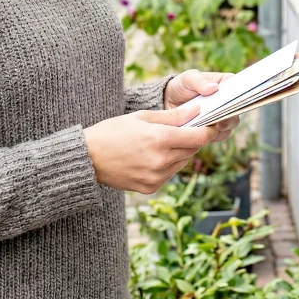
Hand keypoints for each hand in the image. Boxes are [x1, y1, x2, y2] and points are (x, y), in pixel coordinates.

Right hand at [84, 103, 219, 193]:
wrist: (86, 159)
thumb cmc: (113, 132)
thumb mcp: (143, 116)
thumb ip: (173, 116)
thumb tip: (197, 111)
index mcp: (160, 139)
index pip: (199, 137)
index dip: (209, 130)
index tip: (212, 124)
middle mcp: (161, 160)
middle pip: (193, 149)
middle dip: (192, 138)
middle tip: (181, 130)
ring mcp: (156, 177)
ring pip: (183, 161)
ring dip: (180, 152)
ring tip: (160, 143)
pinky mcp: (150, 188)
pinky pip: (170, 173)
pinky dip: (168, 164)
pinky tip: (151, 157)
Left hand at [164, 69, 239, 142]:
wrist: (167, 104)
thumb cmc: (181, 86)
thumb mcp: (188, 79)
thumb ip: (199, 81)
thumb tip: (213, 88)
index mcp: (225, 84)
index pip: (239, 88)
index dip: (238, 95)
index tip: (232, 102)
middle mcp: (227, 101)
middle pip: (238, 109)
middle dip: (231, 116)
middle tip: (221, 121)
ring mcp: (221, 116)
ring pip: (231, 124)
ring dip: (223, 128)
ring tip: (211, 128)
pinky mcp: (213, 129)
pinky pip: (220, 135)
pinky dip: (213, 136)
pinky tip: (204, 135)